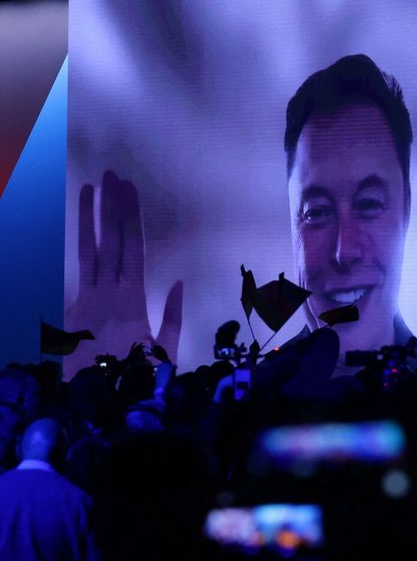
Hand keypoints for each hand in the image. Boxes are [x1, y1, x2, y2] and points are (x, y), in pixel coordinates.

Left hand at [65, 171, 182, 373]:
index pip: (131, 248)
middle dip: (112, 208)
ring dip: (91, 219)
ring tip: (91, 189)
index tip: (129, 191)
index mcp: (132, 299)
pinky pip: (79, 270)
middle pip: (110, 242)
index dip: (130, 217)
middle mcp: (106, 293)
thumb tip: (180, 282)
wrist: (96, 402)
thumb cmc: (137, 378)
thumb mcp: (165, 350)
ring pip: (89, 250)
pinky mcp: (73, 308)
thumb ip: (173, 316)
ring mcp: (86, 299)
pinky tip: (85, 229)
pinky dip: (82, 247)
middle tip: (113, 176)